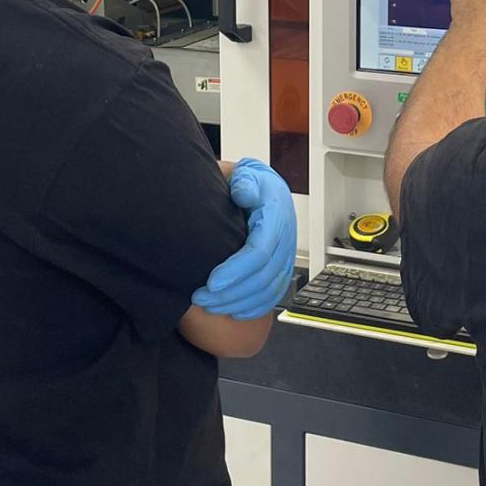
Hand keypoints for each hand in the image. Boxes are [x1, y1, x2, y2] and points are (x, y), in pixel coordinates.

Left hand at [193, 158, 296, 320]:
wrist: (261, 188)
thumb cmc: (248, 182)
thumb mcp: (246, 173)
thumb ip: (244, 182)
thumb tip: (243, 194)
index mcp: (277, 216)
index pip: (260, 251)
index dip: (236, 270)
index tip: (211, 282)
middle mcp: (286, 239)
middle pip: (263, 277)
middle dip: (231, 293)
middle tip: (200, 298)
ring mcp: (286, 257)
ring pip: (268, 291)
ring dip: (238, 304)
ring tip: (208, 306)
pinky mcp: (281, 269)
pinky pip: (273, 296)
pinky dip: (254, 308)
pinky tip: (233, 313)